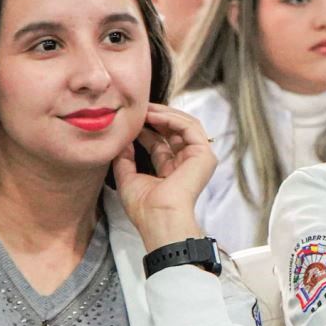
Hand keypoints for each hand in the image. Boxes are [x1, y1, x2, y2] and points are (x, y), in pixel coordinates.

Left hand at [112, 103, 216, 251]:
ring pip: (184, 125)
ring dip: (164, 114)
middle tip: (139, 108)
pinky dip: (172, 118)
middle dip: (156, 117)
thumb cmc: (144, 207)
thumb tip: (121, 139)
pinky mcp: (203, 155)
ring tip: (145, 109)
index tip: (132, 119)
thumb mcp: (127, 178)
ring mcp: (198, 159)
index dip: (146, 129)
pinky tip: (154, 115)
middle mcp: (186, 164)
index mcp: (171, 172)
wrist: (158, 217)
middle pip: (174, 131)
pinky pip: (189, 127)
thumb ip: (124, 158)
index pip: (160, 143)